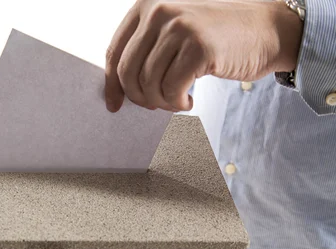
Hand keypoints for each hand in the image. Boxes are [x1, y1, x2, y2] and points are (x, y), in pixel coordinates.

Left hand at [105, 0, 303, 111]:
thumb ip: (147, 49)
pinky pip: (171, 90)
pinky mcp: (199, 47)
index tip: (114, 104)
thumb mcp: (174, 32)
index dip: (112, 84)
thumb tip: (117, 89)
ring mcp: (180, 26)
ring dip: (161, 102)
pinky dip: (176, 104)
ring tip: (176, 101)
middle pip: (127, 71)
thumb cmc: (218, 38)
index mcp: (148, 4)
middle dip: (138, 97)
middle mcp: (160, 10)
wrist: (268, 30)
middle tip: (155, 105)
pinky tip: (189, 102)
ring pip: (148, 83)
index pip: (114, 52)